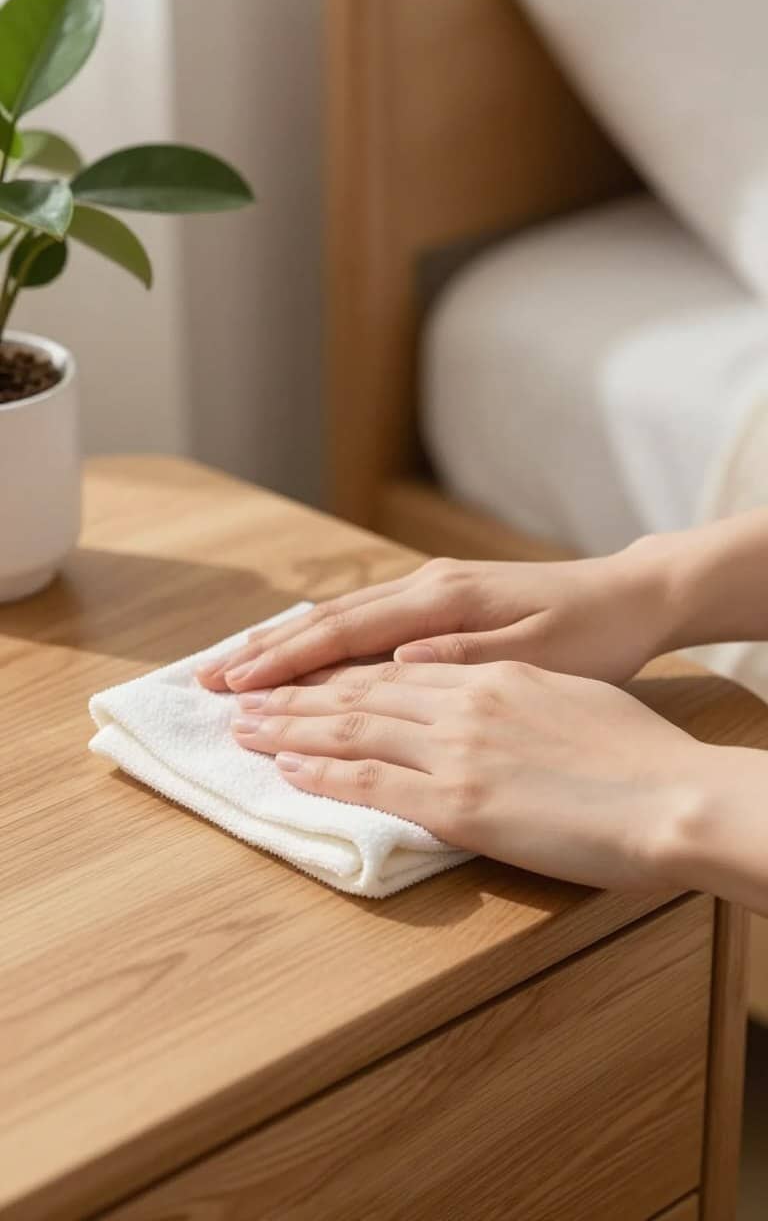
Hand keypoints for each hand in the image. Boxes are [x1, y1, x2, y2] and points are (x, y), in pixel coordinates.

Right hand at [198, 544, 673, 692]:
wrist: (631, 597)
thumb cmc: (592, 634)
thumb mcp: (541, 654)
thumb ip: (467, 659)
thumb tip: (398, 659)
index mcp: (444, 602)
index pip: (347, 633)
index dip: (287, 661)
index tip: (236, 686)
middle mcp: (428, 588)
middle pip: (330, 620)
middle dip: (267, 651)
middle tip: (208, 680)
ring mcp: (432, 590)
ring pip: (342, 617)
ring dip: (287, 643)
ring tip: (237, 667)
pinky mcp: (442, 602)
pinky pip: (366, 621)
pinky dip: (324, 639)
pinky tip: (304, 653)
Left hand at [230, 658, 707, 891]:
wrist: (671, 792)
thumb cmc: (635, 751)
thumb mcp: (566, 695)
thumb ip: (508, 689)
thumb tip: (469, 695)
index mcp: (490, 672)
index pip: (392, 662)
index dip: (337, 664)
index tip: (295, 666)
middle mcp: (463, 697)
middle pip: (358, 686)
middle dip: (293, 687)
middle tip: (241, 689)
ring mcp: (456, 748)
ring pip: (352, 725)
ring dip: (291, 725)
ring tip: (244, 725)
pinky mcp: (458, 801)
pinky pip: (371, 781)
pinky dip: (322, 772)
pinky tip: (286, 769)